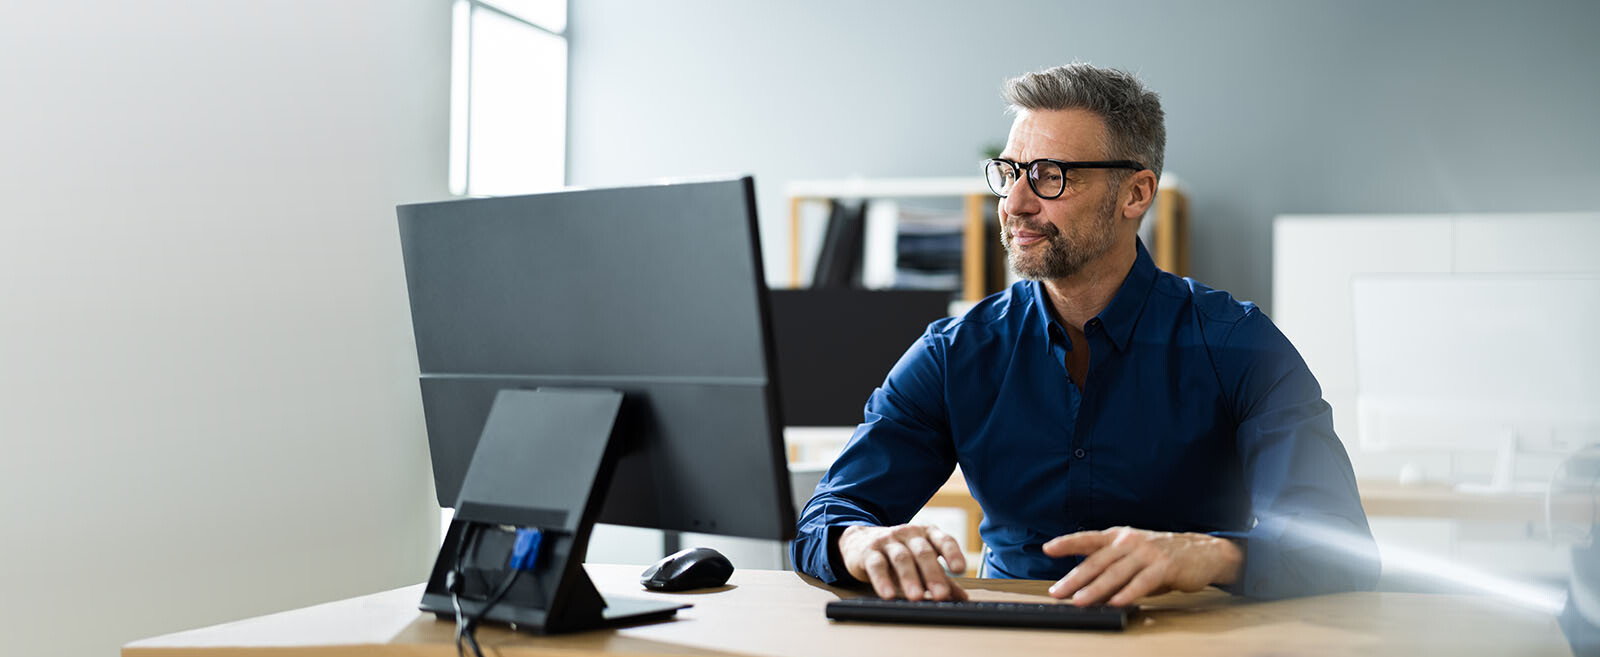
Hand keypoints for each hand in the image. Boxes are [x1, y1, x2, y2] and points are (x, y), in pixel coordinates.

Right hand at [838, 524, 968, 600]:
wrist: (860, 542)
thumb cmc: (898, 553)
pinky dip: (882, 580)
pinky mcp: (869, 551)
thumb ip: (941, 577)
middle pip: (923, 552)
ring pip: (901, 558)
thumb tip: (962, 597)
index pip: (944, 540)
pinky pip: (877, 565)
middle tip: (941, 594)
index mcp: (926, 534)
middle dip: (933, 574)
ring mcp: (888, 540)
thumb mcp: (920, 562)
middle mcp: (909, 533)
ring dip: (910, 578)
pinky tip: (888, 594)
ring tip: (916, 597)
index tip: (960, 569)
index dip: (953, 553)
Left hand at [1042, 526, 1241, 606]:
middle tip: (1058, 592)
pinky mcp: (1164, 566)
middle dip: (1075, 578)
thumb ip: (1112, 569)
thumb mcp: (1133, 556)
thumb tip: (1086, 590)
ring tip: (1080, 601)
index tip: (1048, 548)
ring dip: (1096, 589)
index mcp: (1119, 536)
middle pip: (1097, 561)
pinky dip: (1128, 593)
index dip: (1067, 543)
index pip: (1088, 538)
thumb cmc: (1162, 556)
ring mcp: (1147, 553)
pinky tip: (1116, 602)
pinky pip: (1142, 582)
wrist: (1202, 552)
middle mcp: (1130, 541)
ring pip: (1116, 573)